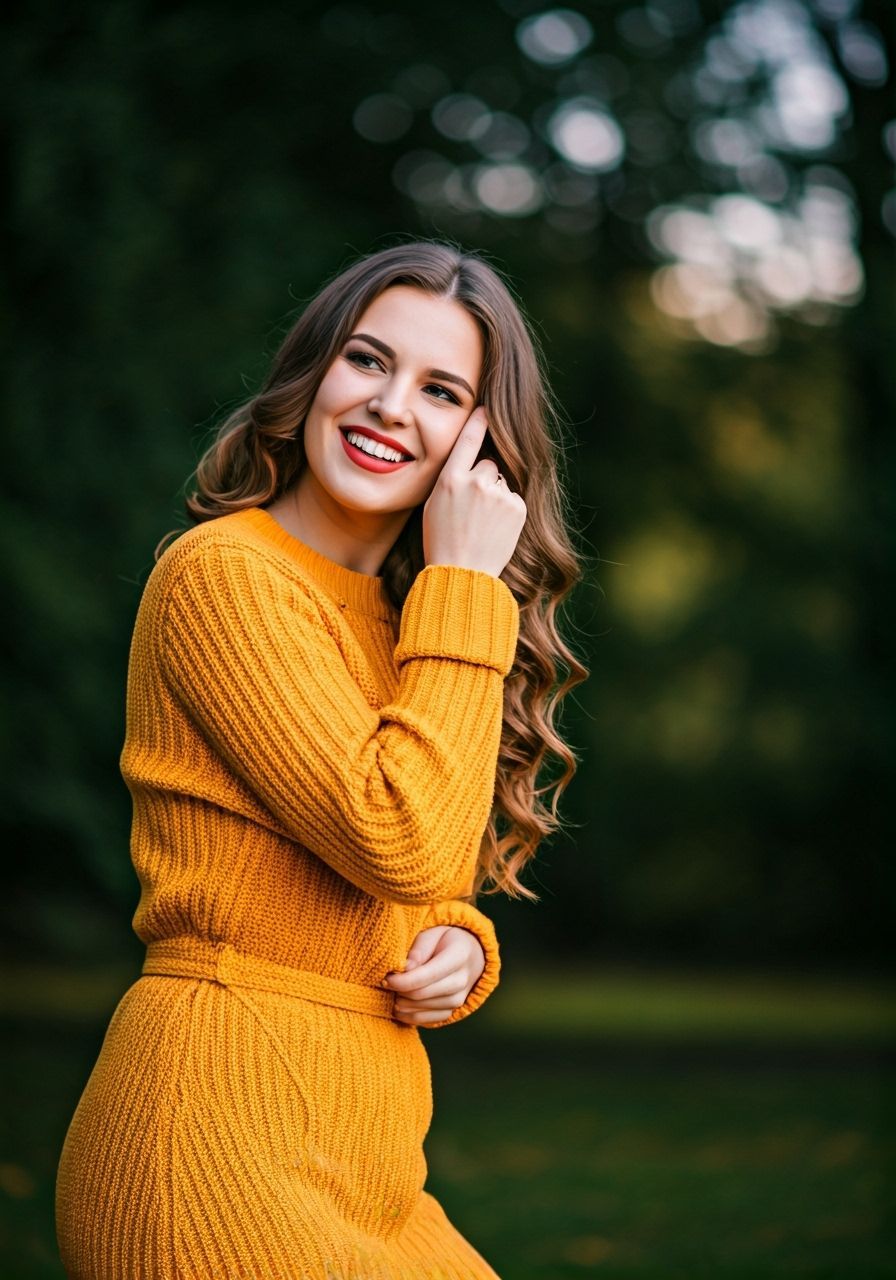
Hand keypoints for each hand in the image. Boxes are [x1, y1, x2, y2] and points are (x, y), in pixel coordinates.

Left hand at [383, 925, 485, 1025]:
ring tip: (394, 990)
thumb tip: (405, 968)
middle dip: (398, 991)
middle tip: (387, 982)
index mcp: (459, 956)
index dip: (402, 980)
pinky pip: (424, 1020)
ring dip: (401, 1003)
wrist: (470, 957)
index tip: (386, 978)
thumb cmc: (445, 941)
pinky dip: (407, 1015)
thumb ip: (419, 949)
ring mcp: (458, 999)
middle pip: (420, 994)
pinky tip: (399, 1004)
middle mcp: (461, 981)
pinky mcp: (451, 1012)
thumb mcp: (433, 933)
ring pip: (420, 1010)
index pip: (426, 975)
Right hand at [422, 406, 526, 577]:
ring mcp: (499, 495)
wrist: (462, 574)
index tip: (486, 408)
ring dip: (496, 495)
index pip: (467, 440)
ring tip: (483, 523)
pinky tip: (495, 527)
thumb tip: (473, 462)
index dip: (478, 422)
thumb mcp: (434, 504)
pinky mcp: (517, 508)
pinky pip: (513, 498)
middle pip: (488, 465)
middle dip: (484, 480)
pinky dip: (508, 509)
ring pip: (501, 482)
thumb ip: (452, 479)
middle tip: (473, 510)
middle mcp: (476, 482)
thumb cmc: (442, 540)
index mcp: (450, 479)